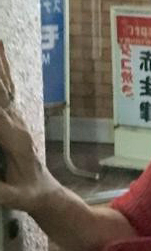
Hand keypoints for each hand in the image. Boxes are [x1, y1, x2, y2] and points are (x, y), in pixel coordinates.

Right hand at [0, 40, 56, 213]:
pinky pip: (6, 88)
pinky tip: (0, 51)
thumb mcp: (14, 198)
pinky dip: (2, 69)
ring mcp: (16, 118)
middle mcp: (16, 122)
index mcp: (14, 139)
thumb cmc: (29, 196)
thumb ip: (0, 192)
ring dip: (0, 61)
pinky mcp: (13, 118)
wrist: (46, 193)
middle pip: (1, 90)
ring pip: (4, 83)